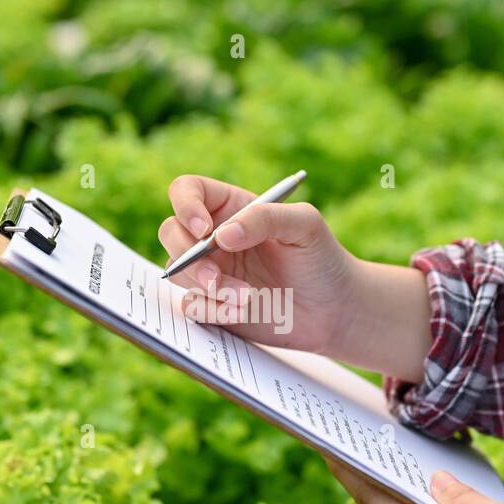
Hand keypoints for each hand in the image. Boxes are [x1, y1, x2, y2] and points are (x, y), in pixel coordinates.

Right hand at [161, 175, 433, 381]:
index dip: (186, 206)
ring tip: (248, 299)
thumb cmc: (321, 259)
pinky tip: (242, 312)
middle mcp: (213, 237)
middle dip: (188, 257)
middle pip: (170, 232)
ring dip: (208, 288)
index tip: (204, 231)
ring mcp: (209, 271)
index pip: (187, 191)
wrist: (333, 310)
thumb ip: (265, 218)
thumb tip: (220, 235)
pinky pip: (190, 306)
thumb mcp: (304, 226)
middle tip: (215, 278)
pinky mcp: (211, 304)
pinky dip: (211, 310)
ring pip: (178, 273)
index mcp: (231, 207)